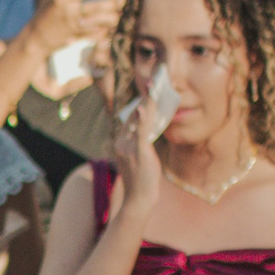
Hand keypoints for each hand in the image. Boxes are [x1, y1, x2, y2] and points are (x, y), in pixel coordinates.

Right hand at [27, 0, 113, 57]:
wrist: (36, 38)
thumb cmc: (50, 11)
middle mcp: (63, 1)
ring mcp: (70, 16)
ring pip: (103, 6)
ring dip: (112, 6)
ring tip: (114, 5)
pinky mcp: (77, 30)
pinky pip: (102, 22)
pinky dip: (107, 21)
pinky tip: (106, 19)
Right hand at [109, 92, 165, 216]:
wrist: (139, 198)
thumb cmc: (142, 179)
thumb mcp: (139, 156)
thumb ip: (140, 141)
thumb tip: (147, 129)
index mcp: (120, 142)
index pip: (131, 117)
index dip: (142, 100)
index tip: (151, 85)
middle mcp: (121, 142)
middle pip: (134, 114)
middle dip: (145, 95)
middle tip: (154, 76)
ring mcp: (129, 146)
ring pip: (139, 119)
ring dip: (147, 100)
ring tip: (154, 83)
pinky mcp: (139, 152)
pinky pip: (141, 132)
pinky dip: (143, 119)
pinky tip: (145, 107)